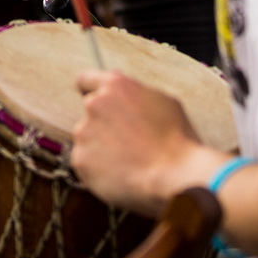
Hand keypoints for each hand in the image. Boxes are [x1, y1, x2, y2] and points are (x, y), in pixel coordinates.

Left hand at [70, 70, 219, 215]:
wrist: (175, 177)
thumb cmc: (177, 139)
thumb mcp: (164, 102)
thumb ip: (136, 93)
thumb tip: (125, 94)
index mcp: (115, 86)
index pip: (86, 80)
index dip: (90, 91)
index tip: (98, 104)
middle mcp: (95, 104)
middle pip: (91, 113)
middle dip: (105, 124)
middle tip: (128, 142)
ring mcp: (84, 132)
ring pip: (88, 138)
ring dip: (101, 147)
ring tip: (129, 161)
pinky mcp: (80, 159)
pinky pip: (86, 163)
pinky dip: (98, 169)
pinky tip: (121, 175)